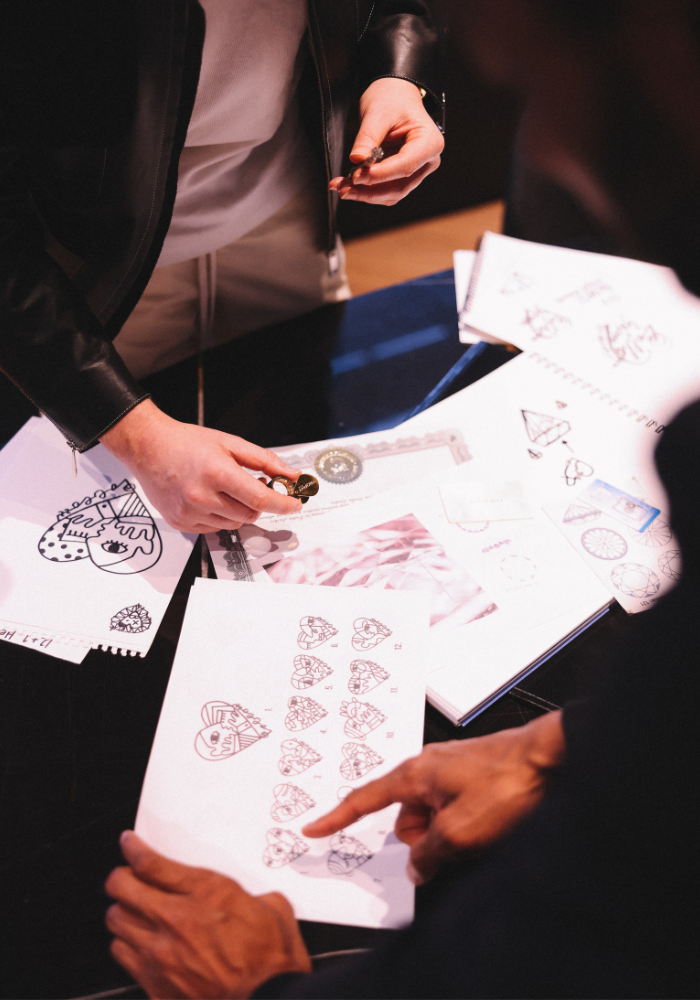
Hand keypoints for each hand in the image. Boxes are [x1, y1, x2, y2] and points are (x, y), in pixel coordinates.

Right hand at [100, 399, 302, 532]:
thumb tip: (291, 474)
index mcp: (217, 472)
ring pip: (233, 523)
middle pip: (249, 514)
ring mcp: (189, 513)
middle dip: (258, 503)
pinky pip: (214, 528)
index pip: (260, 498)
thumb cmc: (187, 442)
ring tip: (227, 488)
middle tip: (253, 484)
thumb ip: (263, 460)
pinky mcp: (180, 522)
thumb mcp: (229, 443)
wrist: (147, 448)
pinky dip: (220, 516)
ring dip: (239, 510)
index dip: (283, 504)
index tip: (295, 505)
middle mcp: (202, 496)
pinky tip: (210, 497)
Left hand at [105, 831, 310, 999]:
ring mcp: (161, 956)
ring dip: (124, 913)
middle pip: (121, 889)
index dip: (133, 848)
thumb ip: (247, 894)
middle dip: (121, 878)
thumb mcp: (272, 908)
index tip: (129, 843)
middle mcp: (175, 921)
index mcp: (205, 894)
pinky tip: (141, 945)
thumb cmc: (272, 961)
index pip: (150, 863)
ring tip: (135, 912)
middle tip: (128, 877)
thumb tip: (245, 896)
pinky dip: (129, 946)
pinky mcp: (156, 986)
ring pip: (116, 922)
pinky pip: (124, 958)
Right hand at [303, 711, 564, 883]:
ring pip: (433, 818)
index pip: (364, 800)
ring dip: (449, 834)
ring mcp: (452, 770)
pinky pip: (454, 810)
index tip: (314, 828)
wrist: (551, 758)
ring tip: (483, 831)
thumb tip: (417, 867)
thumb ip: (429, 853)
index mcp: (415, 774)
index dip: (337, 818)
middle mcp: (428, 767)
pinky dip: (465, 824)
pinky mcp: (473, 777)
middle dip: (424, 840)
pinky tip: (491, 823)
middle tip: (456, 844)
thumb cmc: (509, 782)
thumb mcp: (461, 832)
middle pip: (406, 820)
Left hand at [329, 77, 443, 204]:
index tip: (357, 176)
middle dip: (369, 191)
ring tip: (342, 187)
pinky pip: (386, 190)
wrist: (395, 95)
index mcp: (430, 143)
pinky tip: (350, 185)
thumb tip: (357, 160)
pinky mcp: (404, 177)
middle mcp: (428, 162)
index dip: (380, 175)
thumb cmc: (392, 99)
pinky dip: (367, 190)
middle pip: (399, 186)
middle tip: (344, 188)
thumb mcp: (377, 113)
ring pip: (392, 193)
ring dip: (366, 194)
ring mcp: (417, 171)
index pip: (405, 166)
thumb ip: (368, 138)